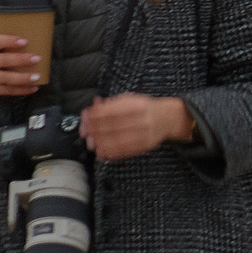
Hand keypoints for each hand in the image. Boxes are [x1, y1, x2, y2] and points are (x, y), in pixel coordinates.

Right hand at [0, 34, 43, 106]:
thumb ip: (7, 48)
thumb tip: (37, 43)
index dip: (9, 41)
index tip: (24, 41)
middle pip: (3, 60)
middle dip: (21, 59)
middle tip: (37, 58)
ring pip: (6, 78)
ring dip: (23, 78)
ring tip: (37, 76)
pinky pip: (8, 90)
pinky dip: (22, 90)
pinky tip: (34, 87)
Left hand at [79, 94, 193, 161]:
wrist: (166, 118)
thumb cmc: (144, 108)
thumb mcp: (128, 99)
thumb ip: (108, 104)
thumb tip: (90, 110)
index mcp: (136, 105)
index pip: (111, 111)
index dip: (95, 117)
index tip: (85, 121)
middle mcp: (142, 119)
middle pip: (113, 126)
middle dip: (96, 131)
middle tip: (85, 134)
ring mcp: (145, 133)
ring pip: (118, 140)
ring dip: (101, 143)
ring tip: (92, 143)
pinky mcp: (145, 145)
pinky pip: (126, 151)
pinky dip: (112, 153)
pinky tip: (102, 152)